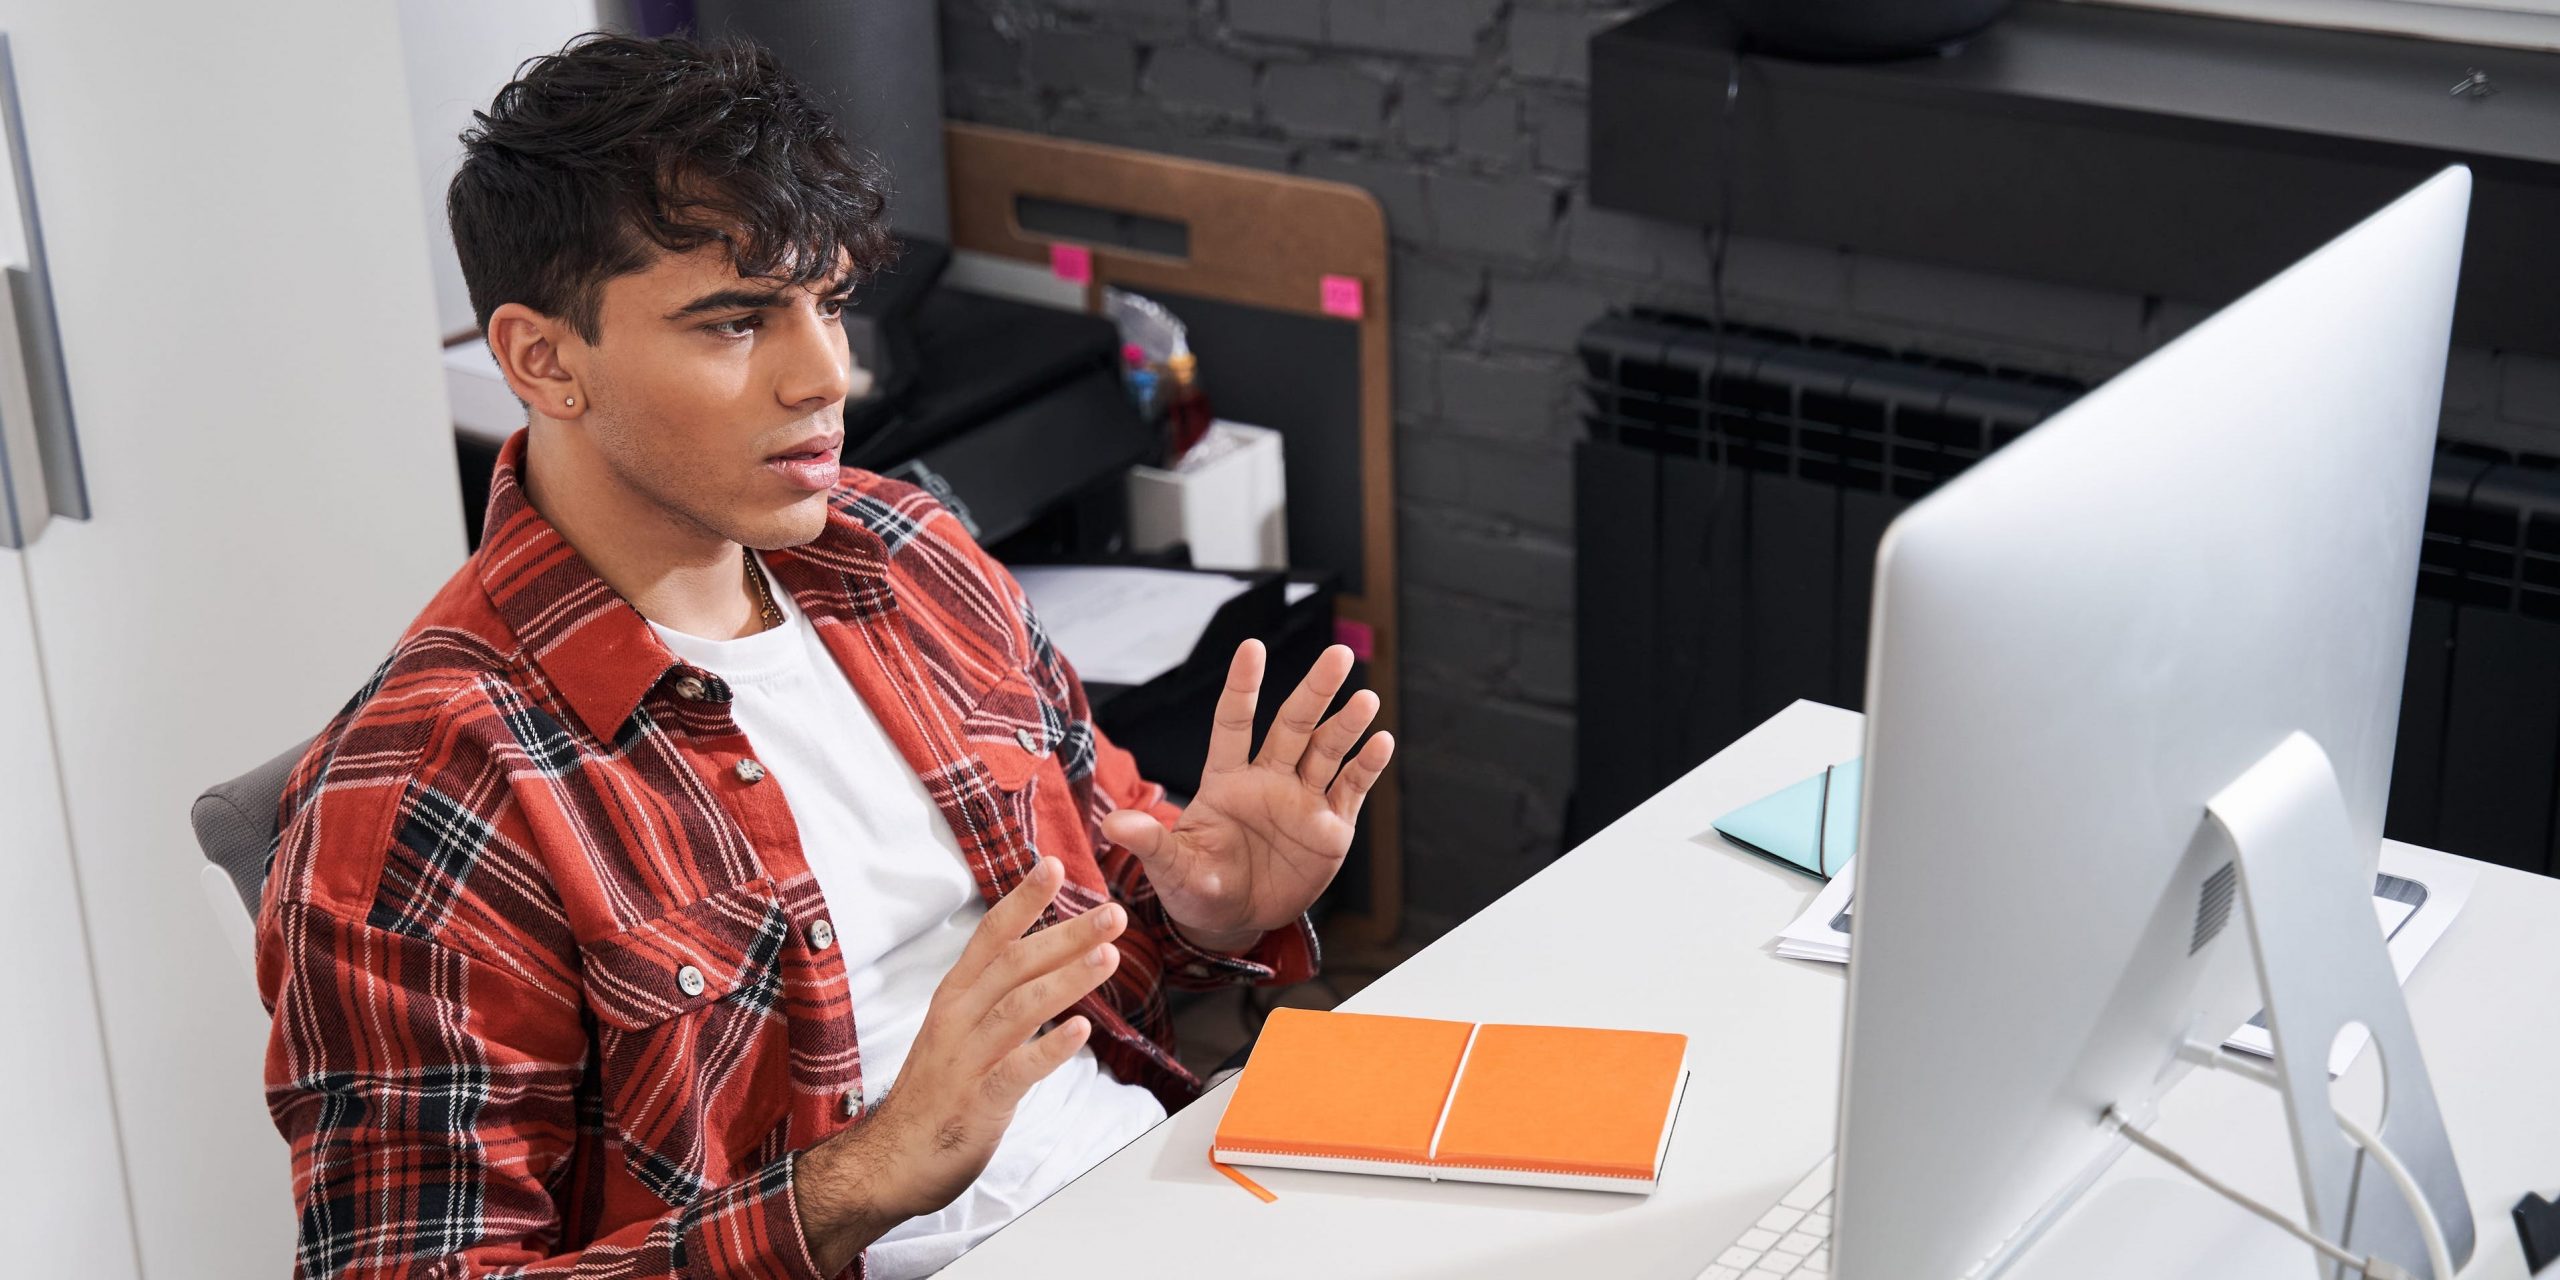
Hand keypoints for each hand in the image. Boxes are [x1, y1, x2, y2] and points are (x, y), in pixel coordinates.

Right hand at [792, 857, 1123, 1272]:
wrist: (890, 1161)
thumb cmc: (934, 1094)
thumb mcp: (959, 1031)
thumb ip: (997, 997)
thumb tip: (1044, 961)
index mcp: (955, 997)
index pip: (990, 935)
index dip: (1023, 899)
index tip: (1055, 866)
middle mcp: (958, 1018)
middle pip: (1015, 963)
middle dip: (1067, 935)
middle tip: (1113, 914)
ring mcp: (967, 1059)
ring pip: (1019, 1007)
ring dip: (1066, 979)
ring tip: (1108, 958)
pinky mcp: (978, 1102)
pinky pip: (1018, 1070)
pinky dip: (1050, 1048)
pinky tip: (1080, 1030)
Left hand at [1099, 640, 1395, 950]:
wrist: (1233, 922)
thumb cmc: (1195, 888)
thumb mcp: (1171, 868)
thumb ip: (1151, 842)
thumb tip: (1113, 825)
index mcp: (1225, 780)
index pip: (1233, 723)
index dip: (1243, 687)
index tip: (1252, 647)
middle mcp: (1267, 780)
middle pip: (1292, 725)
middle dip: (1314, 690)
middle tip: (1337, 655)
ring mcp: (1301, 799)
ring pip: (1326, 750)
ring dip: (1346, 725)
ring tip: (1365, 700)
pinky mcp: (1330, 826)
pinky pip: (1350, 789)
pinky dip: (1367, 767)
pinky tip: (1380, 742)